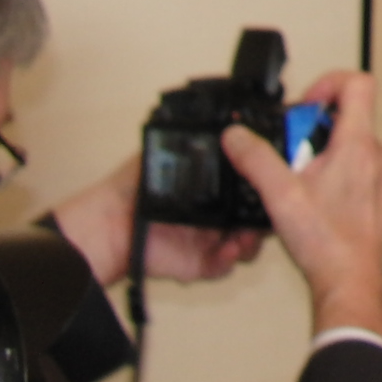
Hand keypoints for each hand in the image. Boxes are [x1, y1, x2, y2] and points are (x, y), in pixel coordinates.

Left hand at [51, 157, 263, 287]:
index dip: (264, 183)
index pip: (248, 185)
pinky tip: (229, 250)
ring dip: (253, 239)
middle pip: (254, 215)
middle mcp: (214, 213)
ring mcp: (207, 240)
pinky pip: (223, 266)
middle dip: (266, 214)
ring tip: (249, 233)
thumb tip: (226, 115)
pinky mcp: (197, 263)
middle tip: (270, 209)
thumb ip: (197, 139)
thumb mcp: (168, 152)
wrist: (108, 223)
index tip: (273, 178)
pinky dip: (229, 260)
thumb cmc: (134, 186)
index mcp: (212, 187)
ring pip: (246, 242)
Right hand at [222, 71, 381, 340]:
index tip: (304, 106)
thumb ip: (255, 159)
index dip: (327, 83)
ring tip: (297, 181)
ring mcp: (378, 173)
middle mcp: (375, 153)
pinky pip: (353, 165)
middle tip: (290, 154)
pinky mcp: (375, 193)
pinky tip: (310, 198)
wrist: (349, 279)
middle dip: (311, 128)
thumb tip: (237, 137)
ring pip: (348, 142)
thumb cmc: (327, 242)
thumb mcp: (279, 194)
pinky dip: (330, 171)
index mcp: (358, 143)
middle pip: (347, 114)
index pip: (358, 83)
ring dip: (318, 152)